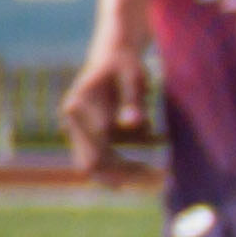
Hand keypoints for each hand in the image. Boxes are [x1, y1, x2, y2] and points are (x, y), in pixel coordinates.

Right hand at [58, 46, 152, 177]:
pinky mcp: (91, 134)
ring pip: (99, 165)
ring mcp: (80, 129)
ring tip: (162, 177)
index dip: (126, 170)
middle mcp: (74, 121)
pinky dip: (129, 166)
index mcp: (79, 107)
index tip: (156, 175)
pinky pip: (107, 158)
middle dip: (126, 176)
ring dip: (129, 174)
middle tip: (161, 181)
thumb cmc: (125, 64)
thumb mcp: (133, 78)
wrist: (113, 56)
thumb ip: (133, 100)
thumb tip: (133, 124)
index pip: (97, 153)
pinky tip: (156, 169)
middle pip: (94, 165)